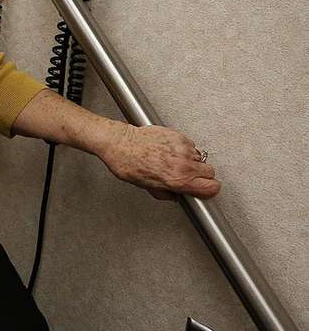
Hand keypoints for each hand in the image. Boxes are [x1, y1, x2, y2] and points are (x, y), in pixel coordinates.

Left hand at [98, 123, 219, 200]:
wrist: (119, 143)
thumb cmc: (128, 164)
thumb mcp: (147, 187)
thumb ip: (167, 193)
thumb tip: (176, 195)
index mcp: (178, 179)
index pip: (212, 187)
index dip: (209, 189)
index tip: (203, 188)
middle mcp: (183, 163)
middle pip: (210, 172)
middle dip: (201, 175)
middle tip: (188, 176)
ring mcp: (182, 147)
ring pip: (200, 157)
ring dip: (192, 161)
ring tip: (175, 161)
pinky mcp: (178, 135)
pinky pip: (190, 144)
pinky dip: (184, 149)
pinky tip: (170, 151)